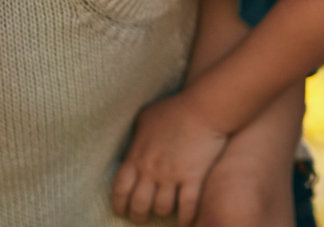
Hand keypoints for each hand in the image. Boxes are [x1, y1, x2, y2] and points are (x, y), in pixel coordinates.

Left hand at [113, 93, 229, 225]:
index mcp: (137, 156)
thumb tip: (134, 139)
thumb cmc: (175, 108)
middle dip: (138, 215)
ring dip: (162, 212)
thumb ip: (137, 133)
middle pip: (139, 204)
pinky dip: (186, 217)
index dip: (119, 204)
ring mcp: (172, 175)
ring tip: (165, 213)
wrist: (203, 108)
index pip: (120, 189)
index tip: (122, 211)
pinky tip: (186, 222)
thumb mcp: (146, 116)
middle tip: (142, 218)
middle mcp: (151, 171)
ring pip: (162, 207)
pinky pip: (188, 206)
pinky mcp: (194, 177)